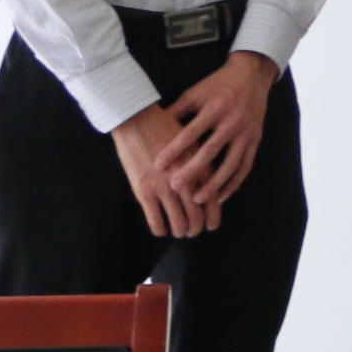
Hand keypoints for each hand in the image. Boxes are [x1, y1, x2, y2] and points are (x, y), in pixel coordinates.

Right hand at [109, 103, 212, 239]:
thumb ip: (201, 163)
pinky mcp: (143, 191)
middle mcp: (186, 180)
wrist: (139, 119)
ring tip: (180, 232)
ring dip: (180, 230)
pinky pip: (155, 219)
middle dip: (196, 227)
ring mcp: (164, 187)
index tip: (211, 225)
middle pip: (196, 215)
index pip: (213, 199)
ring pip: (177, 221)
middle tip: (194, 231)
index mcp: (201, 167)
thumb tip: (208, 185)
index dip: (213, 216)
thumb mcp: (194, 143)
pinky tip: (161, 230)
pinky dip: (160, 229)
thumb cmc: (168, 127)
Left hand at [158, 51, 274, 209]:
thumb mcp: (195, 92)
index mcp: (215, 107)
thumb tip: (153, 128)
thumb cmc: (217, 85)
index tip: (158, 165)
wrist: (252, 75)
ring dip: (215, 184)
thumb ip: (177, 111)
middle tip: (175, 186)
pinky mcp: (255, 140)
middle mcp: (233, 121)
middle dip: (193, 170)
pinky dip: (234, 183)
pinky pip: (245, 166)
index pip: (192, 132)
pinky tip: (221, 196)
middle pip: (211, 150)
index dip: (175, 148)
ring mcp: (246, 132)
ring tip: (198, 199)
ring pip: (231, 163)